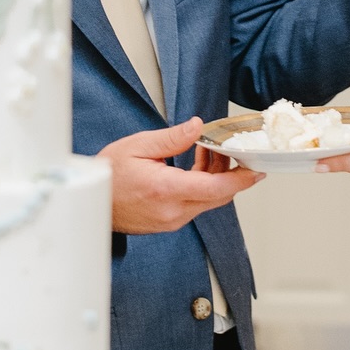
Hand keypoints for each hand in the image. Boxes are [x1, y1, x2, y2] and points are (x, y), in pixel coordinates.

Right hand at [101, 116, 263, 233]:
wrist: (93, 203)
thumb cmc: (108, 175)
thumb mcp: (137, 146)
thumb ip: (172, 138)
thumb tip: (197, 127)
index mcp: (166, 190)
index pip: (216, 188)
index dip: (242, 180)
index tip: (257, 170)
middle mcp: (173, 210)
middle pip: (218, 195)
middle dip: (230, 172)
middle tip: (228, 150)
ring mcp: (172, 220)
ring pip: (208, 201)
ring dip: (215, 179)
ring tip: (204, 153)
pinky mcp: (169, 222)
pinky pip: (196, 206)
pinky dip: (202, 188)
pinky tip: (193, 169)